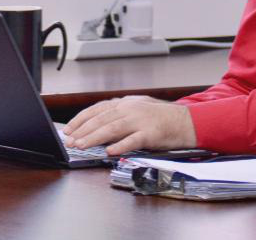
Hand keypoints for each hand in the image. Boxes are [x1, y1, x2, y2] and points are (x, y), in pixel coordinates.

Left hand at [63, 95, 196, 154]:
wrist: (186, 121)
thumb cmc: (161, 117)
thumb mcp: (138, 109)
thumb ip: (119, 115)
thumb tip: (97, 126)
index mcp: (125, 103)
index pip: (97, 109)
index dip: (80, 119)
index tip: (68, 129)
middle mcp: (130, 109)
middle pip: (101, 119)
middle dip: (82, 131)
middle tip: (70, 141)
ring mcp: (140, 120)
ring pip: (112, 128)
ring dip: (94, 137)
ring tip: (81, 145)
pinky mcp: (151, 133)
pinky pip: (133, 140)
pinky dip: (120, 146)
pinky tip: (109, 151)